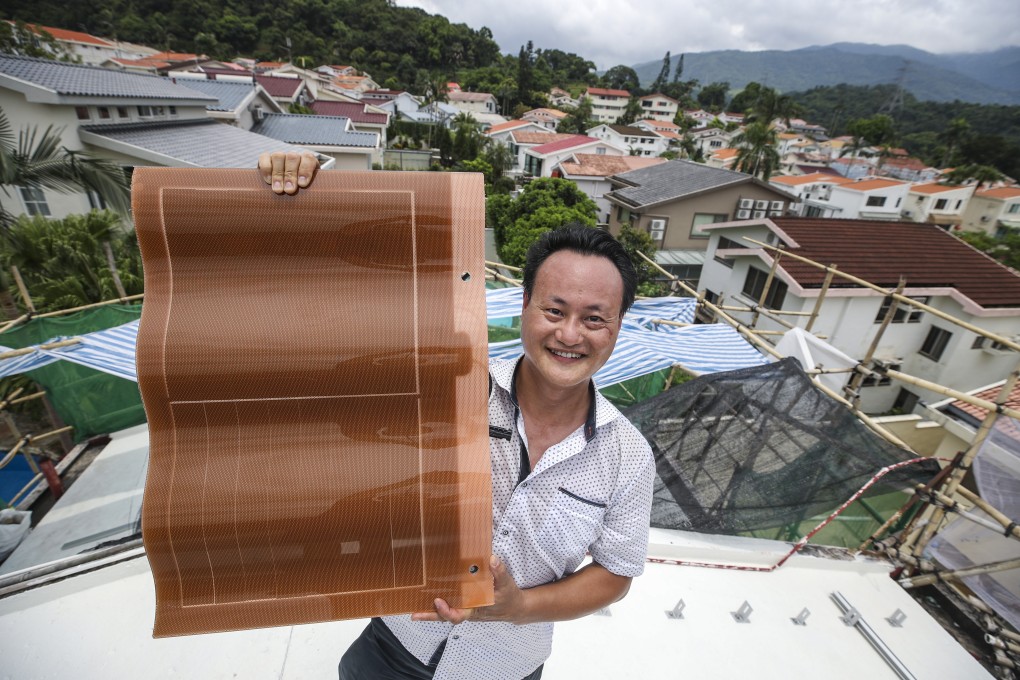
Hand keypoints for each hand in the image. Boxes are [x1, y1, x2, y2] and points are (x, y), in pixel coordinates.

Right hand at [257, 150, 318, 194]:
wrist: (284, 189)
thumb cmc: (300, 191)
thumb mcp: (308, 189)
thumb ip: (312, 190)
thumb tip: (314, 202)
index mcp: (307, 160)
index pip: (308, 158)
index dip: (305, 170)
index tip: (303, 184)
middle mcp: (293, 155)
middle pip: (292, 158)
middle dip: (290, 175)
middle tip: (289, 190)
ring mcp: (279, 155)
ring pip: (278, 157)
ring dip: (278, 174)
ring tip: (278, 190)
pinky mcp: (265, 158)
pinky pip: (264, 158)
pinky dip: (266, 169)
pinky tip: (268, 181)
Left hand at [411, 555, 527, 624]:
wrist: (515, 608)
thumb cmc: (510, 598)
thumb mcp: (507, 585)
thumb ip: (499, 572)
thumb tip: (491, 559)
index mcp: (476, 610)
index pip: (458, 615)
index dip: (447, 611)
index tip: (439, 601)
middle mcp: (468, 611)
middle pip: (446, 617)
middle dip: (430, 616)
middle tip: (414, 615)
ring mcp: (466, 608)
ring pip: (447, 612)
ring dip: (431, 611)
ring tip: (414, 609)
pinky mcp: (467, 604)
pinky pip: (452, 604)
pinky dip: (440, 604)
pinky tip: (429, 597)